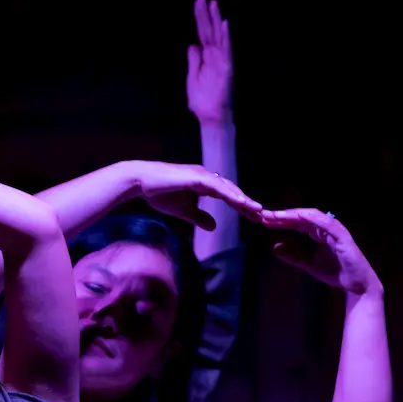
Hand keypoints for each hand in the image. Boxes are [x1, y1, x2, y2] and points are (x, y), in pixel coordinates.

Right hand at [133, 161, 260, 229]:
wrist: (141, 183)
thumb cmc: (159, 194)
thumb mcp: (183, 211)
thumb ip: (199, 217)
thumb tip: (214, 227)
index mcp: (205, 184)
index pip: (228, 196)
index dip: (241, 207)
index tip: (254, 218)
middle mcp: (207, 177)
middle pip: (232, 191)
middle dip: (247, 204)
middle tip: (262, 216)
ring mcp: (202, 175)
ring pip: (228, 188)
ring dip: (243, 199)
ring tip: (256, 210)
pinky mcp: (196, 177)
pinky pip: (217, 187)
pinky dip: (229, 194)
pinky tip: (240, 202)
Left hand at [186, 0, 232, 126]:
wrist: (209, 117)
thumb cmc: (201, 101)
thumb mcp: (191, 78)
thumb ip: (193, 61)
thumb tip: (192, 45)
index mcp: (204, 57)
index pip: (202, 32)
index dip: (200, 17)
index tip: (198, 1)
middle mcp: (214, 56)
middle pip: (209, 30)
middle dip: (206, 13)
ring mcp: (221, 61)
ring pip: (219, 36)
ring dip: (217, 20)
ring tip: (214, 4)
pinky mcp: (226, 69)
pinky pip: (227, 51)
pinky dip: (226, 38)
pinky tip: (225, 25)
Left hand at [262, 208, 382, 295]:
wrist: (355, 286)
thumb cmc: (335, 273)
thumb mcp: (308, 264)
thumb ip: (293, 256)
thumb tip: (275, 247)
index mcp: (319, 233)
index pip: (298, 223)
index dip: (282, 221)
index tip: (265, 221)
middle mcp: (327, 228)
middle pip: (302, 217)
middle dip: (284, 215)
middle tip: (266, 215)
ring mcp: (335, 230)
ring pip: (312, 217)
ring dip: (294, 215)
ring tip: (277, 216)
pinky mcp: (342, 236)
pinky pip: (327, 224)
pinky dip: (313, 219)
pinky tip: (298, 216)